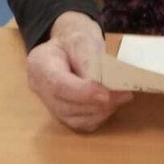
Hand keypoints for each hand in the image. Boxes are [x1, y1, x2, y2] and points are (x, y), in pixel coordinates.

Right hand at [26, 12, 131, 132]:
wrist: (68, 46)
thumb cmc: (75, 38)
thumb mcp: (83, 39)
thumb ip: (90, 61)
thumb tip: (103, 86)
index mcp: (40, 64)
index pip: (58, 85)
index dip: (83, 93)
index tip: (106, 94)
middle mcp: (40, 88)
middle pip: (65, 106)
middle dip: (96, 104)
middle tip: (123, 94)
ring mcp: (49, 104)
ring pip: (73, 119)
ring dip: (100, 112)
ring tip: (120, 97)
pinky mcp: (62, 114)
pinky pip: (80, 124)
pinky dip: (97, 118)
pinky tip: (111, 105)